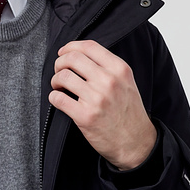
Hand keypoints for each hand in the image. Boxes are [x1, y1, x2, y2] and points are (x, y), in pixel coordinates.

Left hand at [48, 39, 156, 169]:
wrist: (136, 143)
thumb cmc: (129, 113)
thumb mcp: (127, 83)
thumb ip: (108, 68)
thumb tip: (80, 56)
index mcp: (119, 69)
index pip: (89, 46)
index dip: (70, 46)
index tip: (63, 52)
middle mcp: (108, 81)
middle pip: (72, 58)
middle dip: (59, 63)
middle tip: (59, 71)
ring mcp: (96, 99)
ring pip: (63, 77)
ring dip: (55, 80)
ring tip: (59, 87)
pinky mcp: (85, 116)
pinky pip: (58, 99)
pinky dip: (53, 98)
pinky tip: (59, 100)